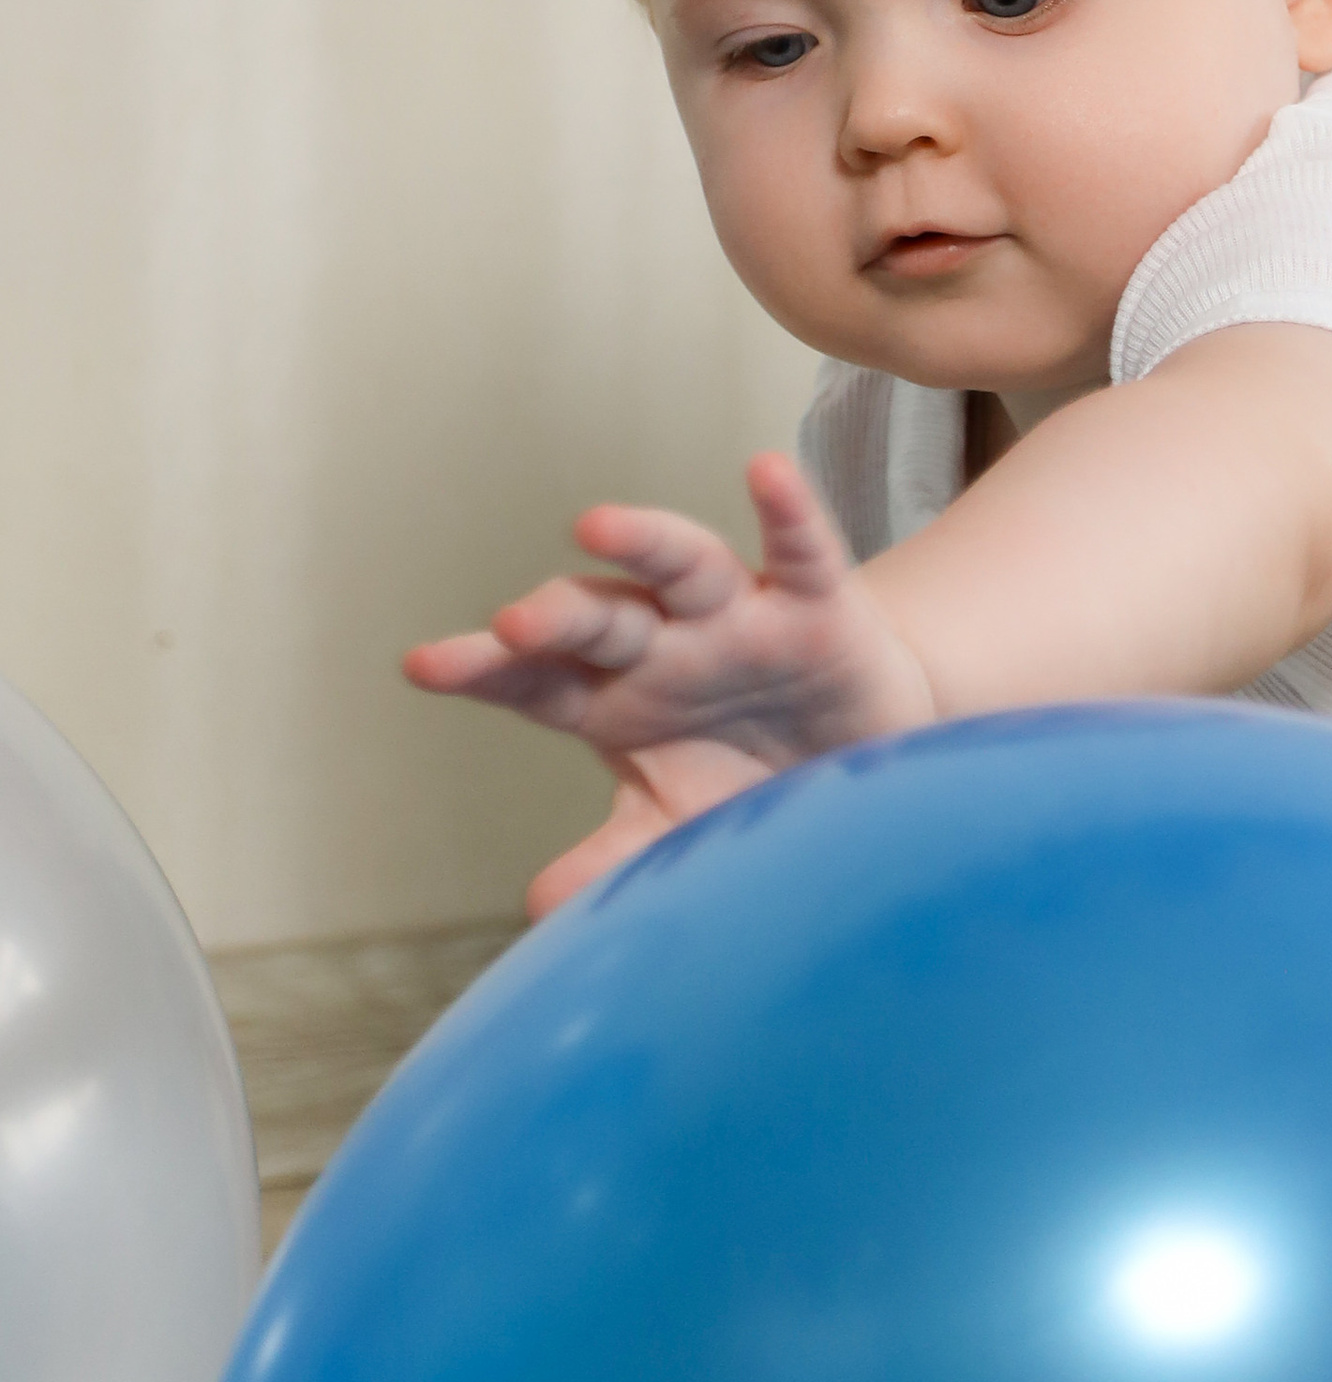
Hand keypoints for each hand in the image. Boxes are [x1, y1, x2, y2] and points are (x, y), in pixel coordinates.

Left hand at [403, 453, 935, 915]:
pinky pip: (798, 548)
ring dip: (644, 543)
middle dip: (556, 618)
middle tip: (514, 624)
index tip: (423, 665)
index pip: (533, 679)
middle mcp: (664, 645)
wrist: (858, 759)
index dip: (481, 669)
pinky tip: (764, 472)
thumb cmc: (745, 783)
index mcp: (611, 697)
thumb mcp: (675, 828)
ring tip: (598, 524)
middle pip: (598, 619)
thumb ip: (613, 860)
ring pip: (683, 565)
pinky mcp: (816, 602)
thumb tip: (539, 908)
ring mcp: (738, 617)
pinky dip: (786, 510)